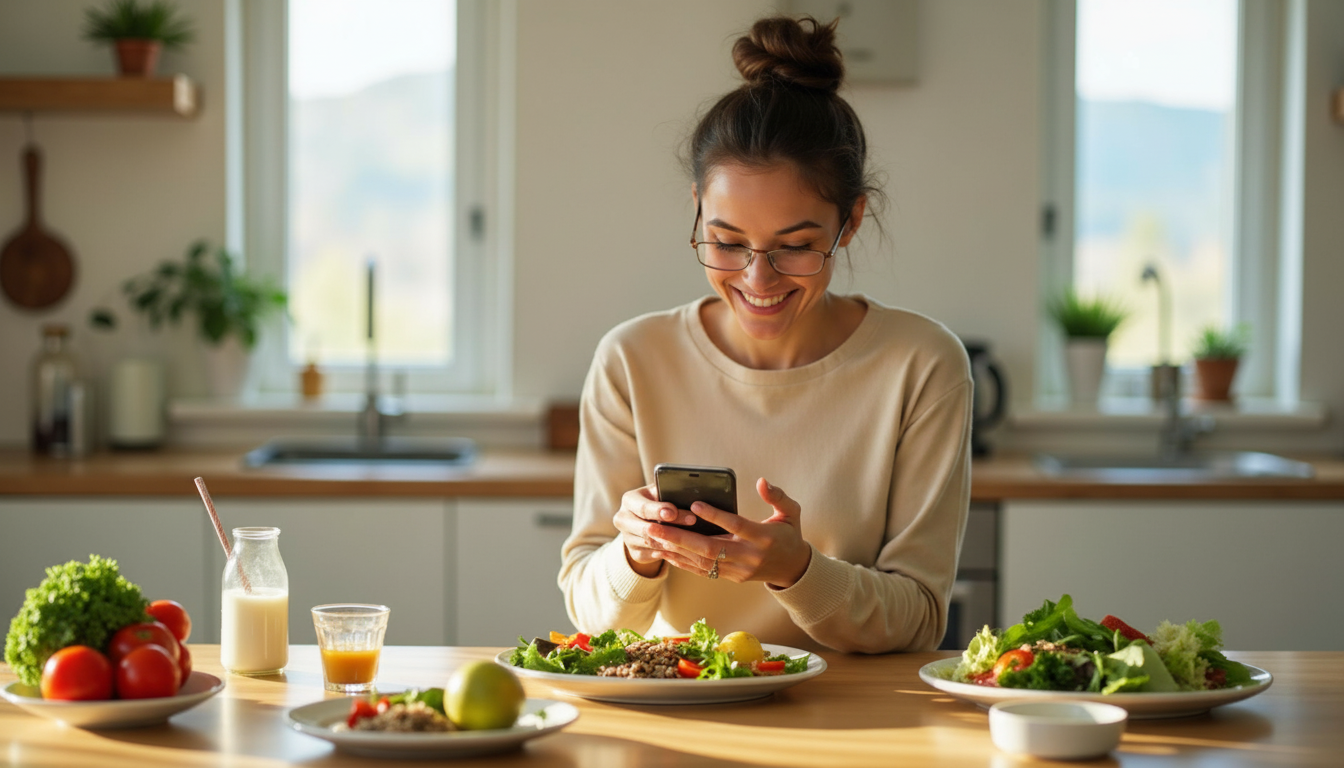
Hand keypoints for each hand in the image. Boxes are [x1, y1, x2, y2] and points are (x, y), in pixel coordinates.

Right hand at [613, 483, 699, 577]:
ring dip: (673, 541)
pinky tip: (685, 546)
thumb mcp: (662, 492)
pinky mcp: (634, 553)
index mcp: (629, 500)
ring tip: (694, 535)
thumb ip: (670, 491)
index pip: (643, 507)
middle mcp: (623, 519)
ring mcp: (627, 538)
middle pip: (646, 528)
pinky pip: (654, 555)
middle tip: (692, 521)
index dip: (658, 510)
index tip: (673, 511)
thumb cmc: (660, 500)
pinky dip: (670, 552)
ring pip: (651, 543)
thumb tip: (690, 493)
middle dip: (670, 526)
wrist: (648, 519)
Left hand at [645, 478, 811, 588]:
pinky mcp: (732, 578)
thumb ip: (778, 496)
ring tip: (653, 537)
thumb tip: (762, 481)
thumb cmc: (789, 534)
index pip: (736, 526)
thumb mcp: (792, 512)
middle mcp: (749, 557)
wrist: (793, 569)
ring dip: (675, 550)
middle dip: (680, 537)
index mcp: (764, 538)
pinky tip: (665, 552)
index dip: (715, 516)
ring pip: (702, 562)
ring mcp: (739, 570)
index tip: (694, 505)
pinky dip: (683, 562)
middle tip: (654, 526)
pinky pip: (703, 571)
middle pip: (710, 548)